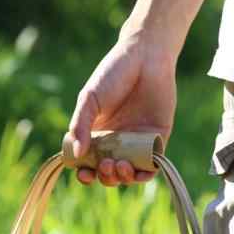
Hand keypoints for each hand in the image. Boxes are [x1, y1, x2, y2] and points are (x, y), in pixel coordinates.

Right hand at [68, 34, 176, 185]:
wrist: (146, 55)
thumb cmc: (113, 73)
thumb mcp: (90, 99)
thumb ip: (81, 125)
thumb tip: (77, 154)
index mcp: (97, 135)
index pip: (88, 163)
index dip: (85, 173)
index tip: (84, 174)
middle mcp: (116, 143)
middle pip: (108, 173)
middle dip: (105, 176)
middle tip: (106, 165)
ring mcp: (136, 143)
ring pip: (129, 173)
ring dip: (123, 178)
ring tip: (120, 165)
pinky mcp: (157, 140)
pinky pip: (151, 166)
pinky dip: (144, 175)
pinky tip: (138, 174)